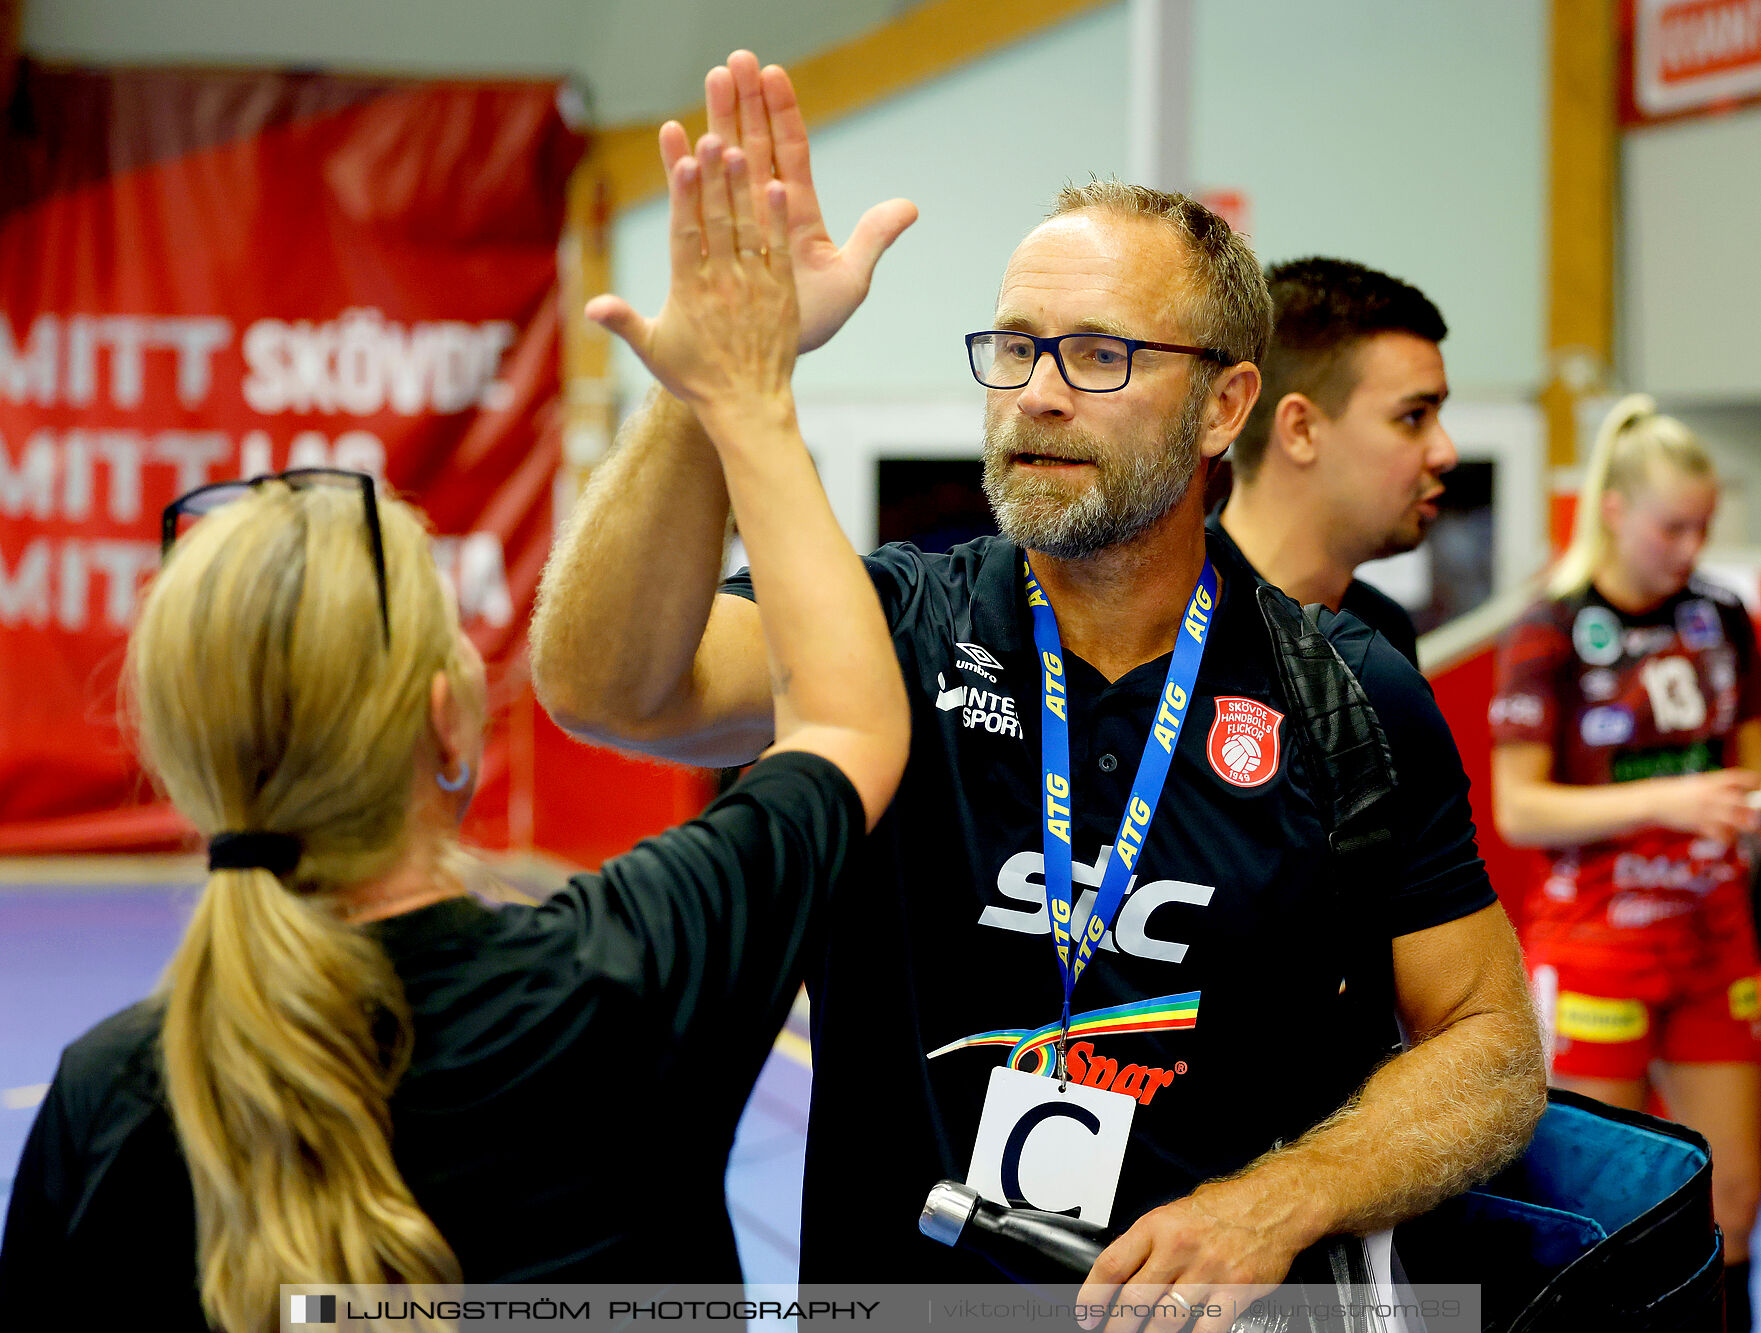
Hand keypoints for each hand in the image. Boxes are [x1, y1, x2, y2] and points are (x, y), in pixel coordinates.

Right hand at [586, 134, 796, 425]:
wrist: (747, 406)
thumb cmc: (696, 379)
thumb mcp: (653, 352)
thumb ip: (623, 323)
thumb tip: (591, 308)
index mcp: (688, 291)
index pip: (685, 233)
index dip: (684, 195)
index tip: (682, 160)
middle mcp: (722, 283)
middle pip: (717, 221)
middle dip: (713, 178)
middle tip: (711, 137)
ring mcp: (754, 286)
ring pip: (748, 228)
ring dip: (743, 188)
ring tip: (739, 149)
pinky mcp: (782, 294)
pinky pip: (778, 250)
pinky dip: (777, 218)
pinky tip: (775, 185)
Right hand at [673, 50, 916, 352]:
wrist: (766, 364)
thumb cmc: (809, 325)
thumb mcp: (849, 281)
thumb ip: (873, 239)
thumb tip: (910, 206)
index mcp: (798, 213)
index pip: (792, 151)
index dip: (783, 113)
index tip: (773, 74)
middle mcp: (764, 210)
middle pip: (755, 143)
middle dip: (746, 102)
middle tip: (736, 60)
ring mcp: (734, 221)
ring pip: (725, 161)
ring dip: (718, 118)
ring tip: (711, 78)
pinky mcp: (706, 239)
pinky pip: (692, 196)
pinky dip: (682, 166)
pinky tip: (675, 132)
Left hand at [1076, 1185, 1298, 1332]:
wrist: (1273, 1204)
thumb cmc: (1225, 1206)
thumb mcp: (1174, 1212)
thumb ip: (1149, 1242)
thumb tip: (1121, 1274)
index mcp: (1157, 1226)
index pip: (1112, 1265)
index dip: (1092, 1296)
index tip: (1085, 1313)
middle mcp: (1179, 1248)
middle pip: (1134, 1298)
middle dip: (1116, 1325)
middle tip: (1110, 1332)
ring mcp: (1208, 1272)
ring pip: (1166, 1319)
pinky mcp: (1235, 1292)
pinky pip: (1205, 1328)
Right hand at [1653, 768, 1760, 844]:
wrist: (1653, 802)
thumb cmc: (1677, 793)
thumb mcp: (1696, 784)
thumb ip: (1716, 789)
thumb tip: (1738, 797)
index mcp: (1711, 782)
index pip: (1738, 778)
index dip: (1754, 781)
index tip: (1759, 785)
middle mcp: (1712, 795)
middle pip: (1743, 802)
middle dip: (1755, 809)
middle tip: (1757, 814)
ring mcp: (1707, 811)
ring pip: (1737, 821)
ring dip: (1746, 826)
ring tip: (1749, 827)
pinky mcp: (1701, 826)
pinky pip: (1722, 835)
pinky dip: (1728, 838)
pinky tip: (1726, 837)